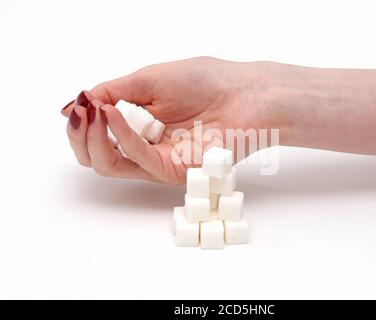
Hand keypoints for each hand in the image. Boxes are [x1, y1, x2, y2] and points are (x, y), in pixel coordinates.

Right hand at [61, 57, 279, 184]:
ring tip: (92, 111)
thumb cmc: (205, 81)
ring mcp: (158, 160)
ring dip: (93, 137)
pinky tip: (113, 115)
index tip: (79, 101)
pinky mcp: (174, 170)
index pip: (96, 135)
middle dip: (80, 134)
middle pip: (96, 156)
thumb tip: (71, 105)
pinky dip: (121, 136)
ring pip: (110, 164)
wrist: (245, 94)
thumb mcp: (148, 80)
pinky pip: (138, 159)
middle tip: (80, 111)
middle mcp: (145, 146)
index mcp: (138, 124)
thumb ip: (112, 93)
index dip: (80, 121)